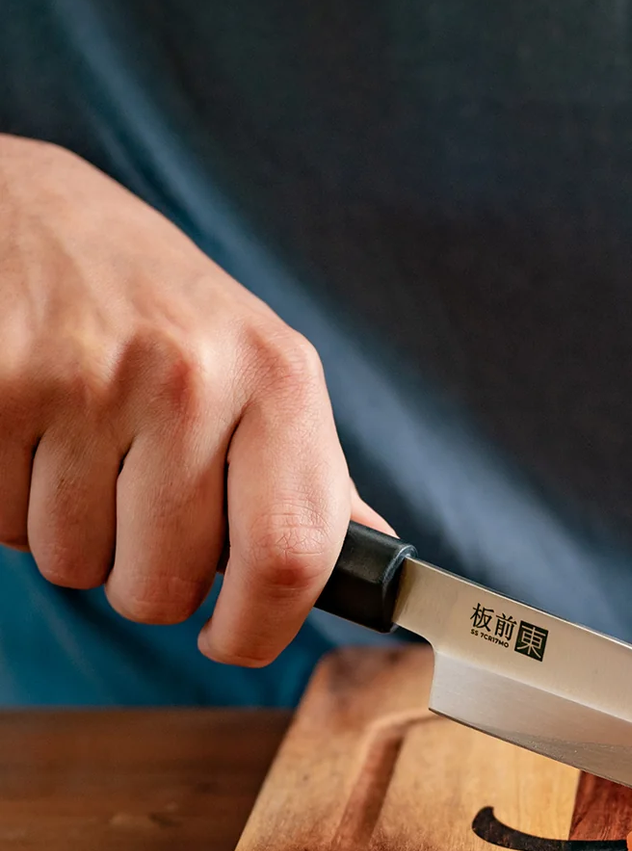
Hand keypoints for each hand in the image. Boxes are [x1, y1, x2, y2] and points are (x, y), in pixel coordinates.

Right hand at [0, 135, 389, 665]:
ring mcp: (89, 377)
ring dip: (69, 534)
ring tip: (78, 447)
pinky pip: (0, 522)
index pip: (293, 556)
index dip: (260, 629)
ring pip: (72, 563)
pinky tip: (28, 430)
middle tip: (134, 503)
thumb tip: (375, 570)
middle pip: (166, 584)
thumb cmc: (159, 311)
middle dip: (142, 576)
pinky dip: (6, 500)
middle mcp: (193, 374)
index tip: (232, 638)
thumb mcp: (260, 370)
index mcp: (280, 378)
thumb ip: (311, 476)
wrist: (31, 212)